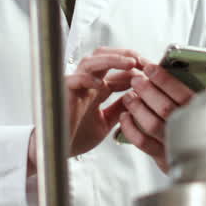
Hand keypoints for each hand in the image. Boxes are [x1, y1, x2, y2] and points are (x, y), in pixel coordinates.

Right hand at [28, 47, 140, 175]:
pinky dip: (88, 79)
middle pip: (104, 57)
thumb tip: (136, 96)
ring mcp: (74, 85)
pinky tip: (101, 84)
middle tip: (143, 60)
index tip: (151, 71)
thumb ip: (118, 108)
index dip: (134, 69)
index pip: (117, 71)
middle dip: (124, 55)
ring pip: (91, 62)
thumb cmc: (75, 136)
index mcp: (96, 89)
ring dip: (111, 59)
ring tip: (130, 62)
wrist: (54, 150)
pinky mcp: (63, 93)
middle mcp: (86, 83)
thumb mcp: (105, 122)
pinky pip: (75, 79)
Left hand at [116, 62, 196, 172]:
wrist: (204, 162)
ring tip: (129, 96)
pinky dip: (130, 128)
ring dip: (137, 107)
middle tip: (136, 80)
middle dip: (147, 91)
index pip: (181, 94)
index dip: (164, 80)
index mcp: (200, 114)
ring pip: (151, 124)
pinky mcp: (162, 156)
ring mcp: (174, 144)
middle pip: (164, 108)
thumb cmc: (204, 128)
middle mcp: (188, 130)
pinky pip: (142, 142)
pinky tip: (125, 117)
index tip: (150, 68)